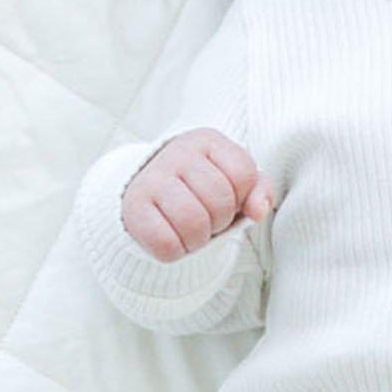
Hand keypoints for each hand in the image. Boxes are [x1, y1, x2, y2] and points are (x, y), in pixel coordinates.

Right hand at [120, 129, 274, 261]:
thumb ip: (259, 190)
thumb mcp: (236, 184)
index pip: (244, 174)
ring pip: (193, 223)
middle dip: (220, 220)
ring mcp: (152, 178)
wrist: (152, 196)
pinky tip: (172, 237)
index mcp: (207, 141)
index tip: (226, 198)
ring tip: (191, 229)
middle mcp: (177, 153)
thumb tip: (258, 211)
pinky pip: (166, 243)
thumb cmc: (202, 190)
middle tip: (207, 218)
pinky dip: (176, 251)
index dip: (241, 198)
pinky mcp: (133, 207)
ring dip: (199, 239)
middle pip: (220, 201)